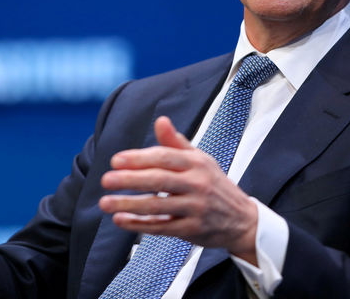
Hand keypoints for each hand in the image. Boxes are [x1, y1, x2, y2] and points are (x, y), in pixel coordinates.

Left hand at [98, 116, 258, 263]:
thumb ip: (176, 142)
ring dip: (129, 205)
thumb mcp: (201, 160)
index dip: (139, 158)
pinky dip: (139, 224)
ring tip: (105, 203)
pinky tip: (120, 221)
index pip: (164, 157)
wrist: (243, 220)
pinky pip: (162, 227)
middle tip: (106, 180)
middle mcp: (197, 184)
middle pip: (159, 180)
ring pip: (158, 206)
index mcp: (197, 163)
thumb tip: (160, 120)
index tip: (116, 160)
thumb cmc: (215, 185)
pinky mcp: (192, 230)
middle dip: (130, 180)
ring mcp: (195, 208)